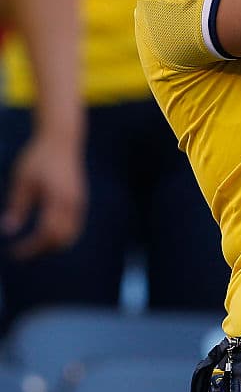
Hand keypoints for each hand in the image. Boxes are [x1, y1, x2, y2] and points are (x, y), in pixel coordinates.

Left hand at [1, 131, 85, 258]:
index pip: (47, 233)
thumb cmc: (38, 157)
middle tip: (22, 251)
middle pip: (62, 239)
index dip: (31, 247)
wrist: (62, 139)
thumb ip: (17, 205)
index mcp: (58, 198)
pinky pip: (74, 225)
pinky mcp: (80, 200)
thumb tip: (8, 231)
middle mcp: (73, 203)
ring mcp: (79, 202)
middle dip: (42, 249)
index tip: (14, 252)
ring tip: (32, 244)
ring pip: (72, 234)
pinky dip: (60, 234)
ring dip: (53, 244)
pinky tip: (44, 232)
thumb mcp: (22, 179)